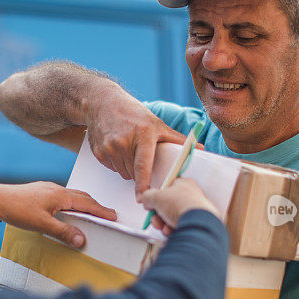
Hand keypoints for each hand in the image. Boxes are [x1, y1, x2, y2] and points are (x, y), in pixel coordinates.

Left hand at [0, 182, 115, 247]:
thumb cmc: (17, 210)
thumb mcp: (42, 224)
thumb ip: (63, 232)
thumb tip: (82, 240)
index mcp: (61, 195)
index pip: (87, 204)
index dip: (102, 211)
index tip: (114, 216)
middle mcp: (57, 189)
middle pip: (83, 197)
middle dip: (97, 206)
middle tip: (108, 215)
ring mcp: (49, 189)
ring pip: (73, 195)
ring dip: (85, 203)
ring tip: (92, 212)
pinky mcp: (41, 192)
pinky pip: (63, 196)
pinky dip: (73, 202)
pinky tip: (68, 209)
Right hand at [86, 82, 201, 196]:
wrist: (102, 103)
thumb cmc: (132, 113)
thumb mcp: (156, 123)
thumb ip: (177, 138)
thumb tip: (200, 148)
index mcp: (142, 134)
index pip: (143, 164)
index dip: (143, 183)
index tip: (143, 196)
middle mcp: (123, 142)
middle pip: (134, 173)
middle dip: (139, 171)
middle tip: (140, 154)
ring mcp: (109, 148)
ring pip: (123, 173)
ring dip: (127, 168)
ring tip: (128, 149)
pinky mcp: (99, 152)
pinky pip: (112, 168)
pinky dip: (116, 163)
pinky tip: (117, 148)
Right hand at [139, 178, 219, 234]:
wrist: (196, 224)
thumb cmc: (182, 206)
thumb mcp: (157, 197)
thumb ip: (147, 196)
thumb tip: (144, 199)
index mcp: (185, 184)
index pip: (166, 188)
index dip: (156, 196)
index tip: (150, 203)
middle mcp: (191, 196)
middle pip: (168, 204)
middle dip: (158, 214)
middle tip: (155, 218)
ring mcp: (194, 210)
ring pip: (172, 216)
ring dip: (163, 223)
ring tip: (163, 226)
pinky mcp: (196, 223)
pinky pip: (179, 225)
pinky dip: (172, 229)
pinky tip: (170, 231)